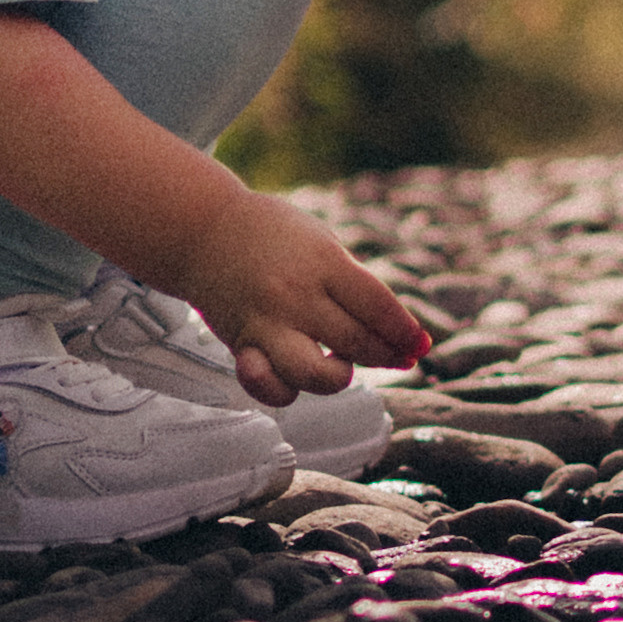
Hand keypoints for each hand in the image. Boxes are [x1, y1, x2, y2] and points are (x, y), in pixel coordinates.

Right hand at [183, 185, 429, 401]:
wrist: (203, 230)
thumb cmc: (271, 235)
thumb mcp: (321, 241)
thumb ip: (350, 282)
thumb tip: (389, 328)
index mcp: (323, 262)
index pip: (378, 307)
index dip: (406, 332)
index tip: (420, 345)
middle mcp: (296, 295)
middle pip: (357, 342)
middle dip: (387, 356)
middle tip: (398, 358)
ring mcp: (268, 322)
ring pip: (314, 375)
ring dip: (338, 377)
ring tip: (339, 364)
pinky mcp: (243, 343)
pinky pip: (269, 386)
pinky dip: (286, 391)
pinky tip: (294, 378)